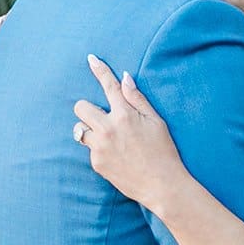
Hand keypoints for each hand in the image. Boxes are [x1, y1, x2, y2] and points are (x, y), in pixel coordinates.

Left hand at [73, 54, 186, 212]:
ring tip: (109, 139)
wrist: (162, 185)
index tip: (91, 59)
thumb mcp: (156, 121)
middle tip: (103, 117)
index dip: (99, 70)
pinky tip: (116, 156)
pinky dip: (98, 149)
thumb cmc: (163, 151)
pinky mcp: (96, 163)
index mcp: (125, 115)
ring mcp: (100, 147)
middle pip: (80, 107)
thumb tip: (125, 77)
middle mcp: (109, 128)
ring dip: (91, 130)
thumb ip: (137, 99)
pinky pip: (89, 149)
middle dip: (89, 110)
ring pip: (80, 129)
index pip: (109, 85)